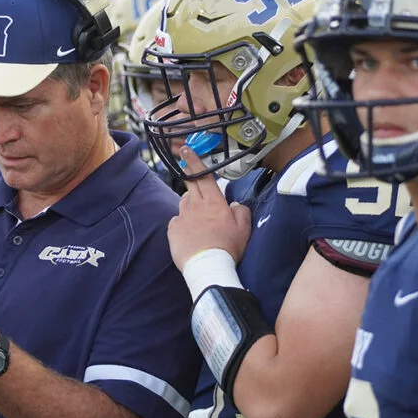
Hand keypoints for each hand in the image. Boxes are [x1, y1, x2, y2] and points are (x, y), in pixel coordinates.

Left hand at [168, 146, 250, 269]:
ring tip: (199, 218)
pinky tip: (190, 233)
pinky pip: (176, 221)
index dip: (194, 162)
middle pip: (190, 184)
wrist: (208, 267)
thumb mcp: (244, 229)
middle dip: (188, 174)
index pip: (203, 176)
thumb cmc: (227, 248)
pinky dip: (182, 223)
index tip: (186, 150)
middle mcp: (195, 206)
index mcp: (214, 203)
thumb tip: (235, 204)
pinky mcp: (173, 230)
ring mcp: (182, 217)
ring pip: (184, 202)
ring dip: (190, 203)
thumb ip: (241, 212)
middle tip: (188, 171)